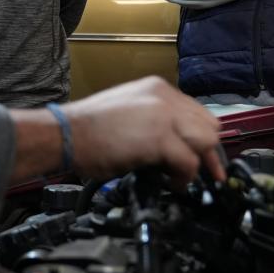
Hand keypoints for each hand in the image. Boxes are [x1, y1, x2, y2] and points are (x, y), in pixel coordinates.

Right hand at [12, 76, 223, 188]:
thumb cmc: (86, 129)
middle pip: (208, 127)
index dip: (202, 139)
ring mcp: (164, 116)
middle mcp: (164, 98)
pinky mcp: (160, 138)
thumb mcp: (127, 112)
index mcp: (157, 89)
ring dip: (196, 165)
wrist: (64, 134)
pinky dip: (184, 178)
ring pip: (206, 143)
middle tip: (202, 174)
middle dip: (207, 153)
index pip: (198, 113)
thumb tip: (171, 144)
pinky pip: (190, 163)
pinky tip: (170, 183)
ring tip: (178, 177)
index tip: (205, 158)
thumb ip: (154, 120)